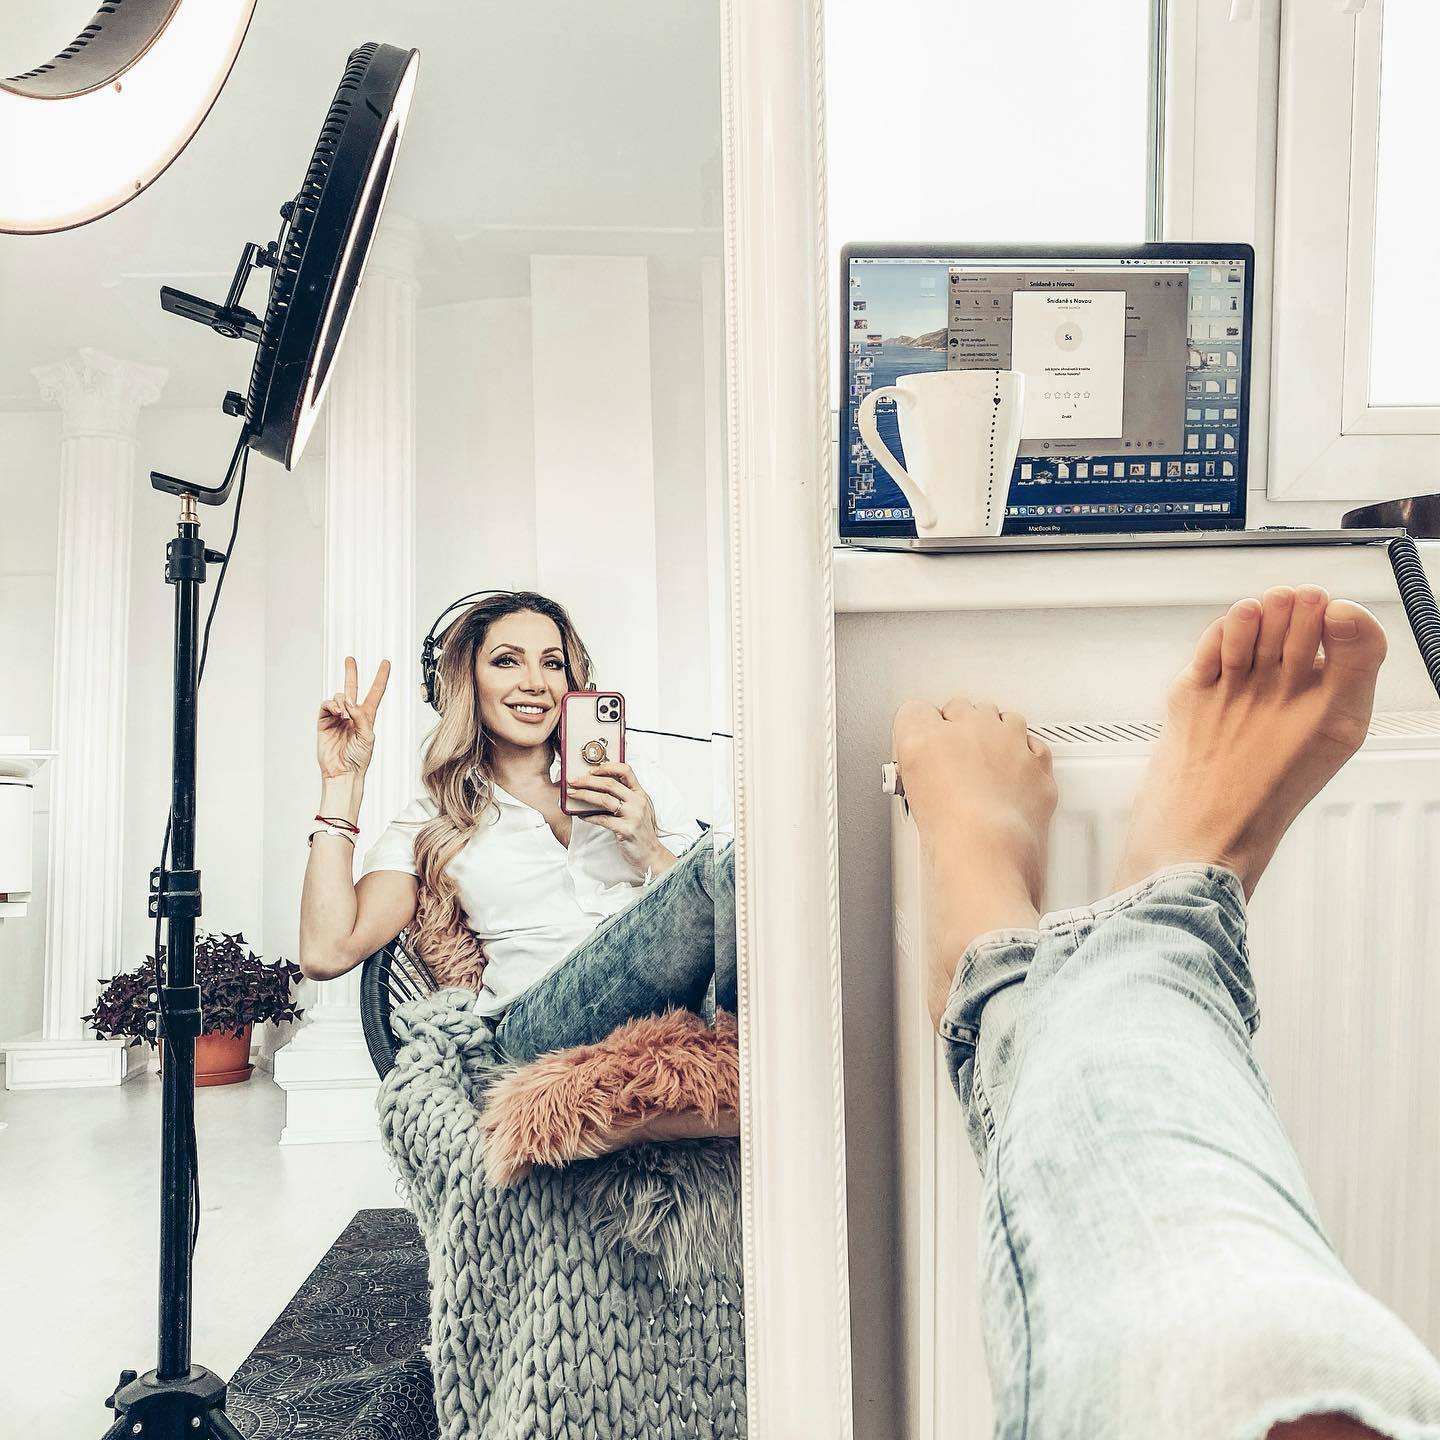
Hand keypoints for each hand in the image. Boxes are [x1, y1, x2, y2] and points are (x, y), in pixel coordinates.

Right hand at [317, 657, 389, 779]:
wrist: (343, 772)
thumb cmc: (359, 758)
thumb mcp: (367, 736)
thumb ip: (360, 717)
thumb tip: (349, 701)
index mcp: (367, 716)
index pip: (375, 692)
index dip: (380, 677)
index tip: (385, 663)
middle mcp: (352, 714)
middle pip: (352, 688)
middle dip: (351, 672)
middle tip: (350, 659)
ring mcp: (337, 717)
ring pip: (339, 696)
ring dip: (342, 701)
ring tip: (344, 714)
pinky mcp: (324, 721)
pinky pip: (326, 705)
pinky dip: (332, 705)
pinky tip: (338, 712)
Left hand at [566, 762, 667, 873]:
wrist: (651, 854)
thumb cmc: (640, 831)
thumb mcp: (637, 809)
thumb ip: (624, 797)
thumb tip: (598, 787)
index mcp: (640, 793)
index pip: (625, 770)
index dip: (607, 767)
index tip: (591, 769)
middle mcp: (638, 801)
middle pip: (610, 783)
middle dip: (588, 780)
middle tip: (573, 781)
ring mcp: (634, 815)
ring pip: (604, 799)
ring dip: (584, 795)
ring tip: (572, 793)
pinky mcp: (627, 829)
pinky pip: (603, 819)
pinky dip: (589, 816)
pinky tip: (581, 815)